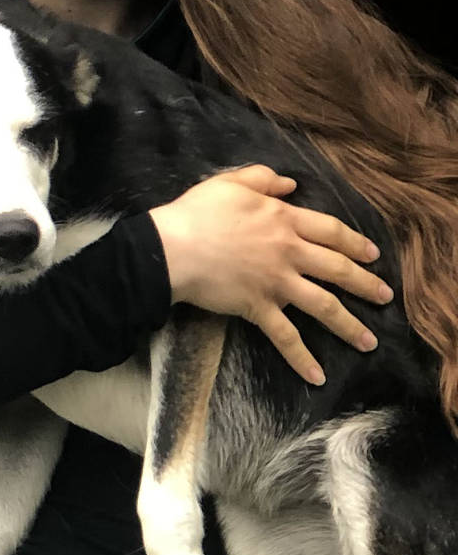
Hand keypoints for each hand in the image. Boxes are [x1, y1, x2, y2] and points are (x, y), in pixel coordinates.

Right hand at [151, 165, 389, 384]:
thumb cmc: (196, 213)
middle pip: (338, 270)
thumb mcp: (229, 183)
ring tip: (368, 341)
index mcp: (284, 221)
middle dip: (365, 284)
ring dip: (349, 326)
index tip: (372, 255)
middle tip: (384, 296)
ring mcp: (276, 283)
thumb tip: (290, 185)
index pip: (331, 232)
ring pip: (324, 306)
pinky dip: (301, 358)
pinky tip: (317, 376)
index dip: (354, 243)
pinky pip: (285, 336)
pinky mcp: (258, 308)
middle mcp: (289, 253)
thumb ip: (262, 179)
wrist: (170, 248)